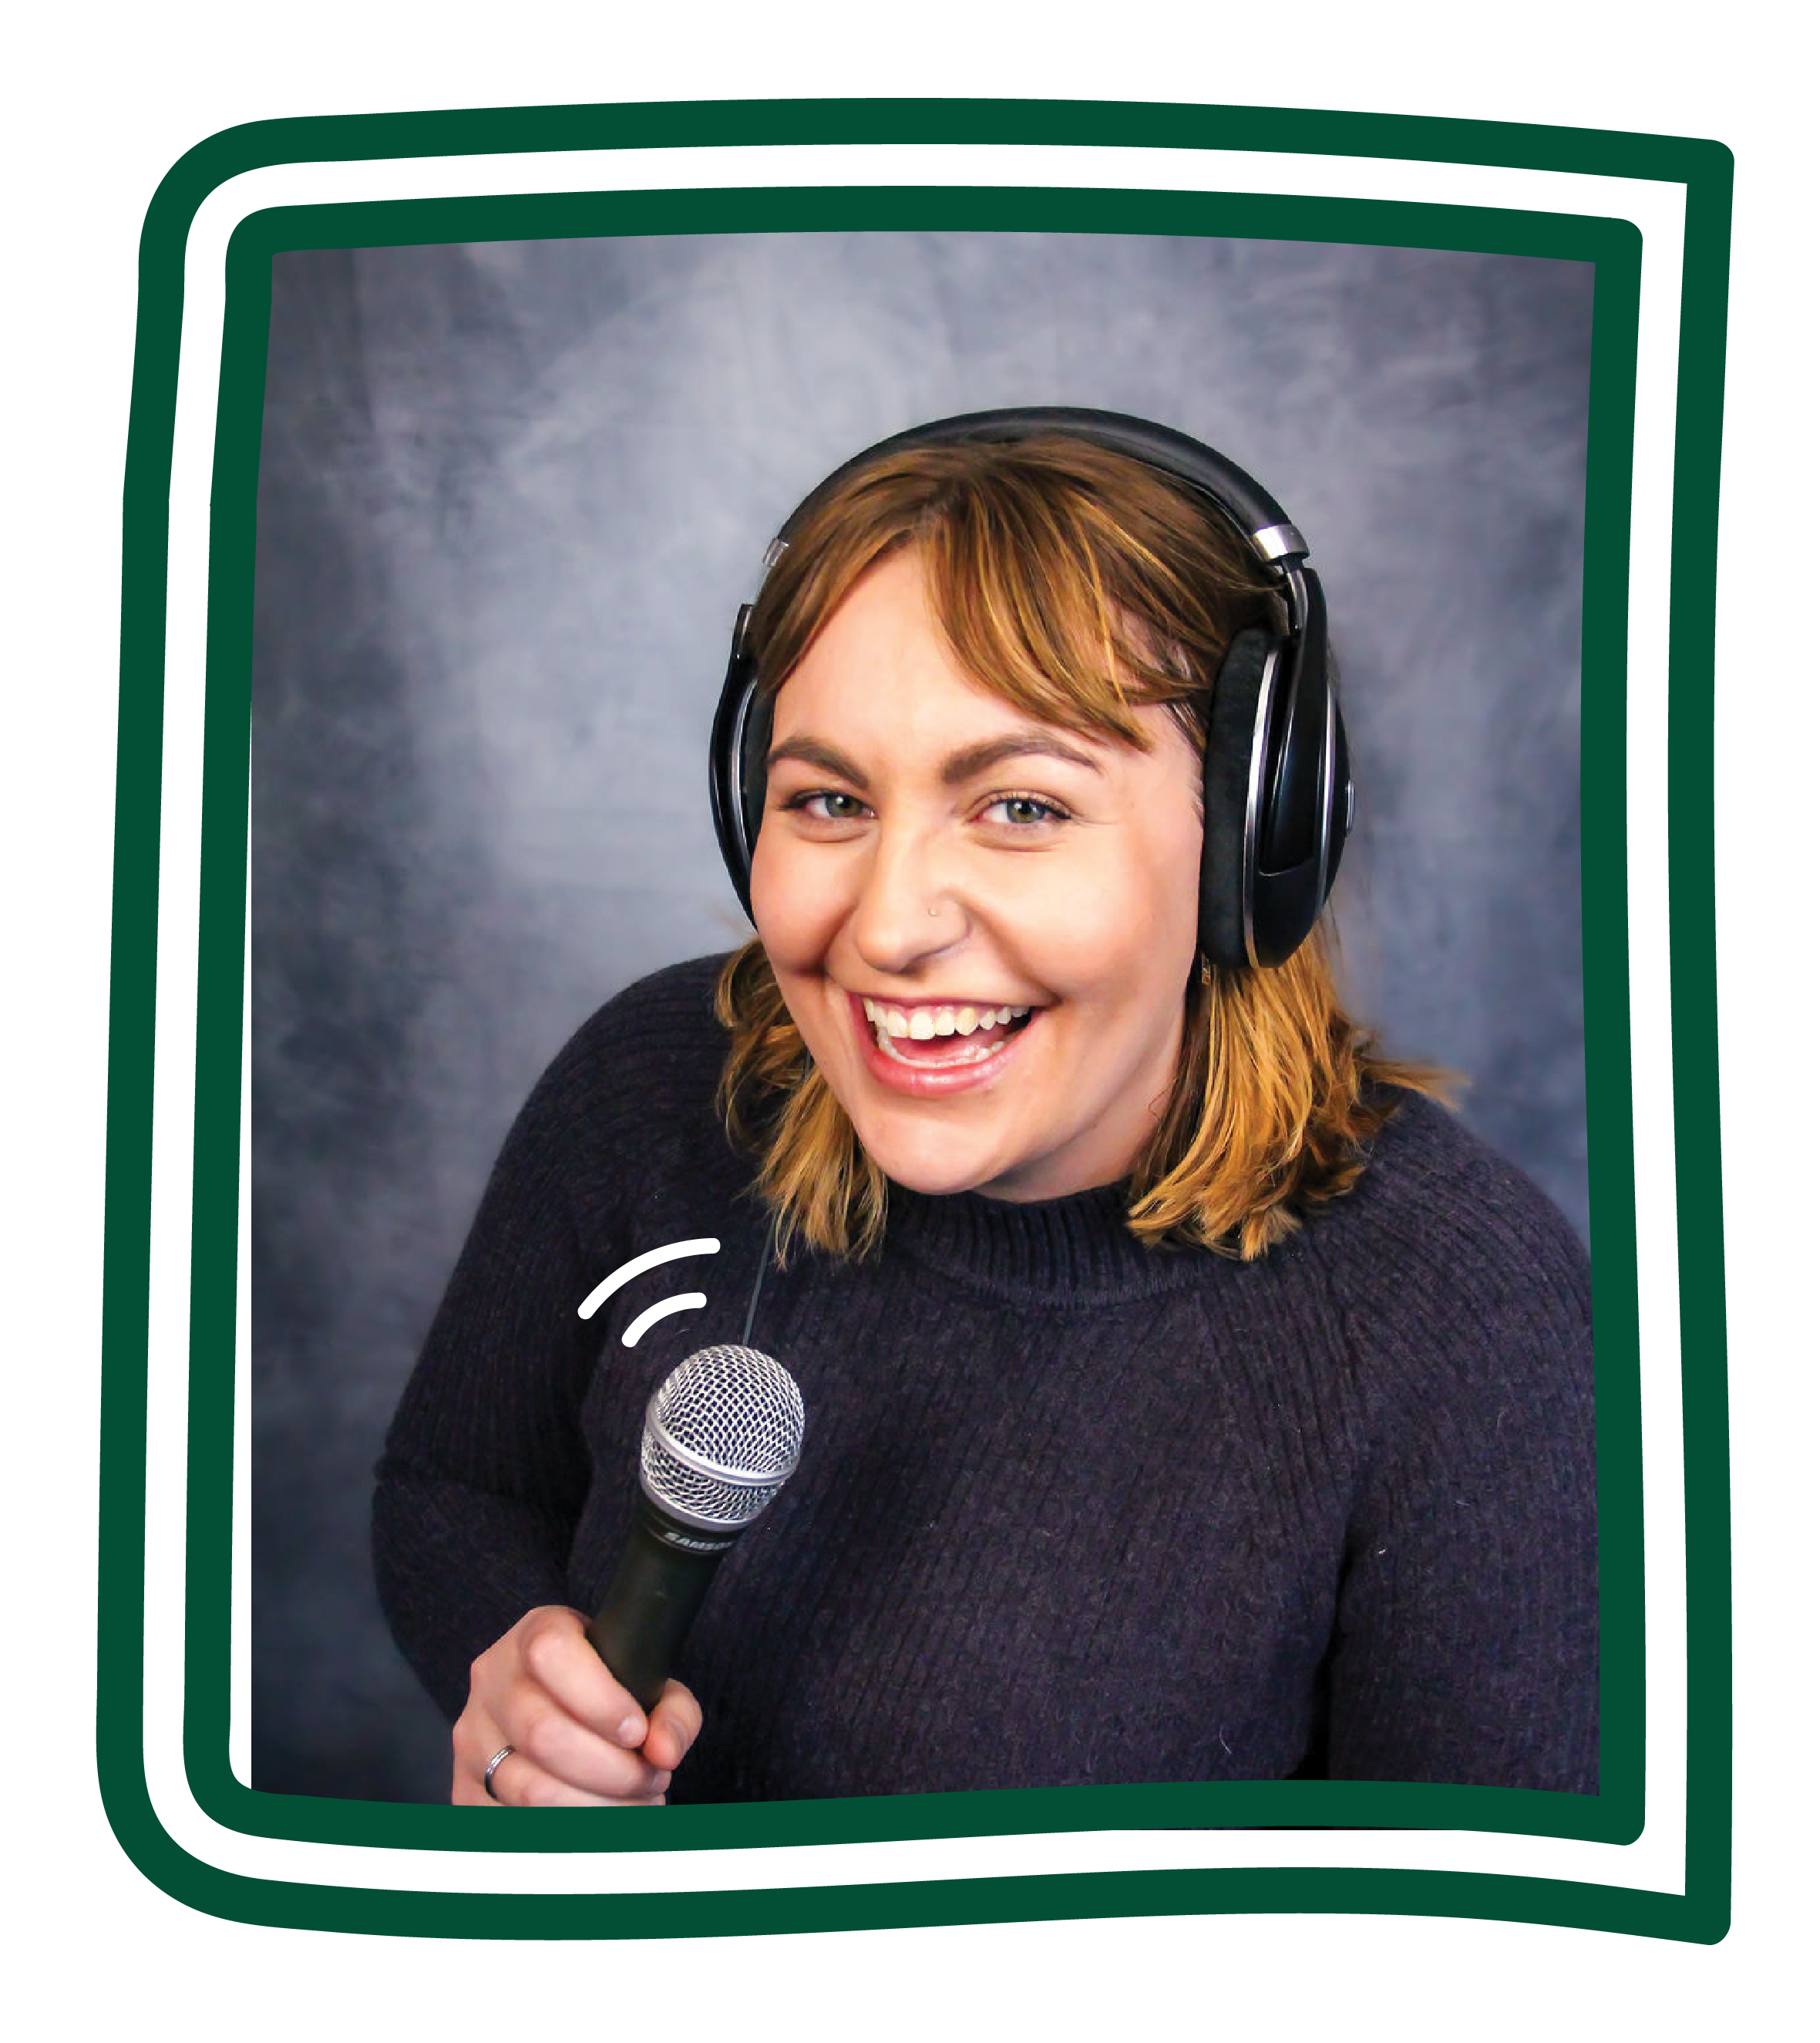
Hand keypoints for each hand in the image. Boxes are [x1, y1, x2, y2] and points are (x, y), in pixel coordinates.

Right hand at [451, 1605, 702, 1806]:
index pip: (551, 1653)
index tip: (636, 1732)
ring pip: (528, 1788)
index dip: (599, 1698)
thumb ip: (672, 1712)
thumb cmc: (613, 1697)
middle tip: (650, 1779)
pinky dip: (566, 1835)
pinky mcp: (464, 1788)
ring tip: (634, 1805)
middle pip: (542, 1732)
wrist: (564, 1714)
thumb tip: (663, 1752)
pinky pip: (512, 1823)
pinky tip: (600, 1824)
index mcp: (537, 1634)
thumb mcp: (649, 1686)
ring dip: (595, 1809)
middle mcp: (492, 1679)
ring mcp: (472, 1735)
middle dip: (611, 1769)